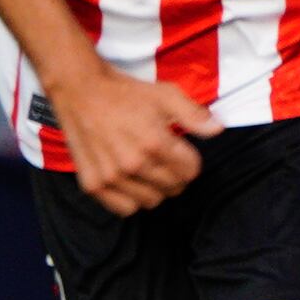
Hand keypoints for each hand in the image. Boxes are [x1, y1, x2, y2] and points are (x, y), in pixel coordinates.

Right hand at [52, 59, 215, 215]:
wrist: (80, 91)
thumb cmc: (126, 92)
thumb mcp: (166, 94)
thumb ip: (194, 115)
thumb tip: (219, 129)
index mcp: (154, 142)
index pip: (191, 171)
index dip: (191, 161)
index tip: (182, 152)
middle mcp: (132, 163)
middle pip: (174, 188)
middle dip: (177, 175)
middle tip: (167, 161)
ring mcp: (111, 176)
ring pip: (151, 201)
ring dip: (156, 189)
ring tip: (150, 171)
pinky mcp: (92, 184)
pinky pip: (124, 208)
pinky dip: (132, 200)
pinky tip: (132, 183)